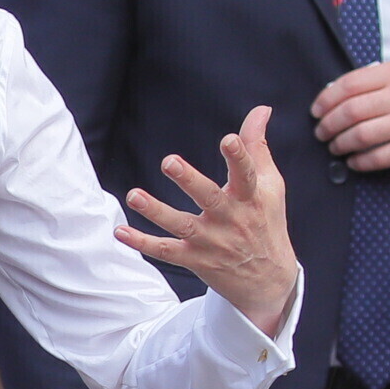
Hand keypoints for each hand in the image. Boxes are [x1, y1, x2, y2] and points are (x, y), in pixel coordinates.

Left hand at [117, 106, 298, 333]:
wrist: (268, 280)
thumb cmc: (265, 221)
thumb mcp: (269, 185)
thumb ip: (257, 146)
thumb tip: (261, 109)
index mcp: (251, 197)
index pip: (246, 174)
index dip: (239, 157)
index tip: (228, 139)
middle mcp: (231, 219)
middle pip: (209, 198)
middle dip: (189, 180)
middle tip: (168, 161)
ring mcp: (211, 241)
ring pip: (181, 225)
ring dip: (156, 211)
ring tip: (133, 195)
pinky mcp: (195, 259)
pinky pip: (166, 251)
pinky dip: (142, 243)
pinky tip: (120, 232)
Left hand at [313, 60, 389, 170]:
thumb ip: (371, 82)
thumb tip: (330, 97)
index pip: (349, 84)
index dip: (325, 100)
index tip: (316, 112)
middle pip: (351, 111)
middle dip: (328, 125)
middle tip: (321, 133)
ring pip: (361, 135)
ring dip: (340, 144)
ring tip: (335, 147)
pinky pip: (378, 158)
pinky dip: (360, 162)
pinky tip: (354, 161)